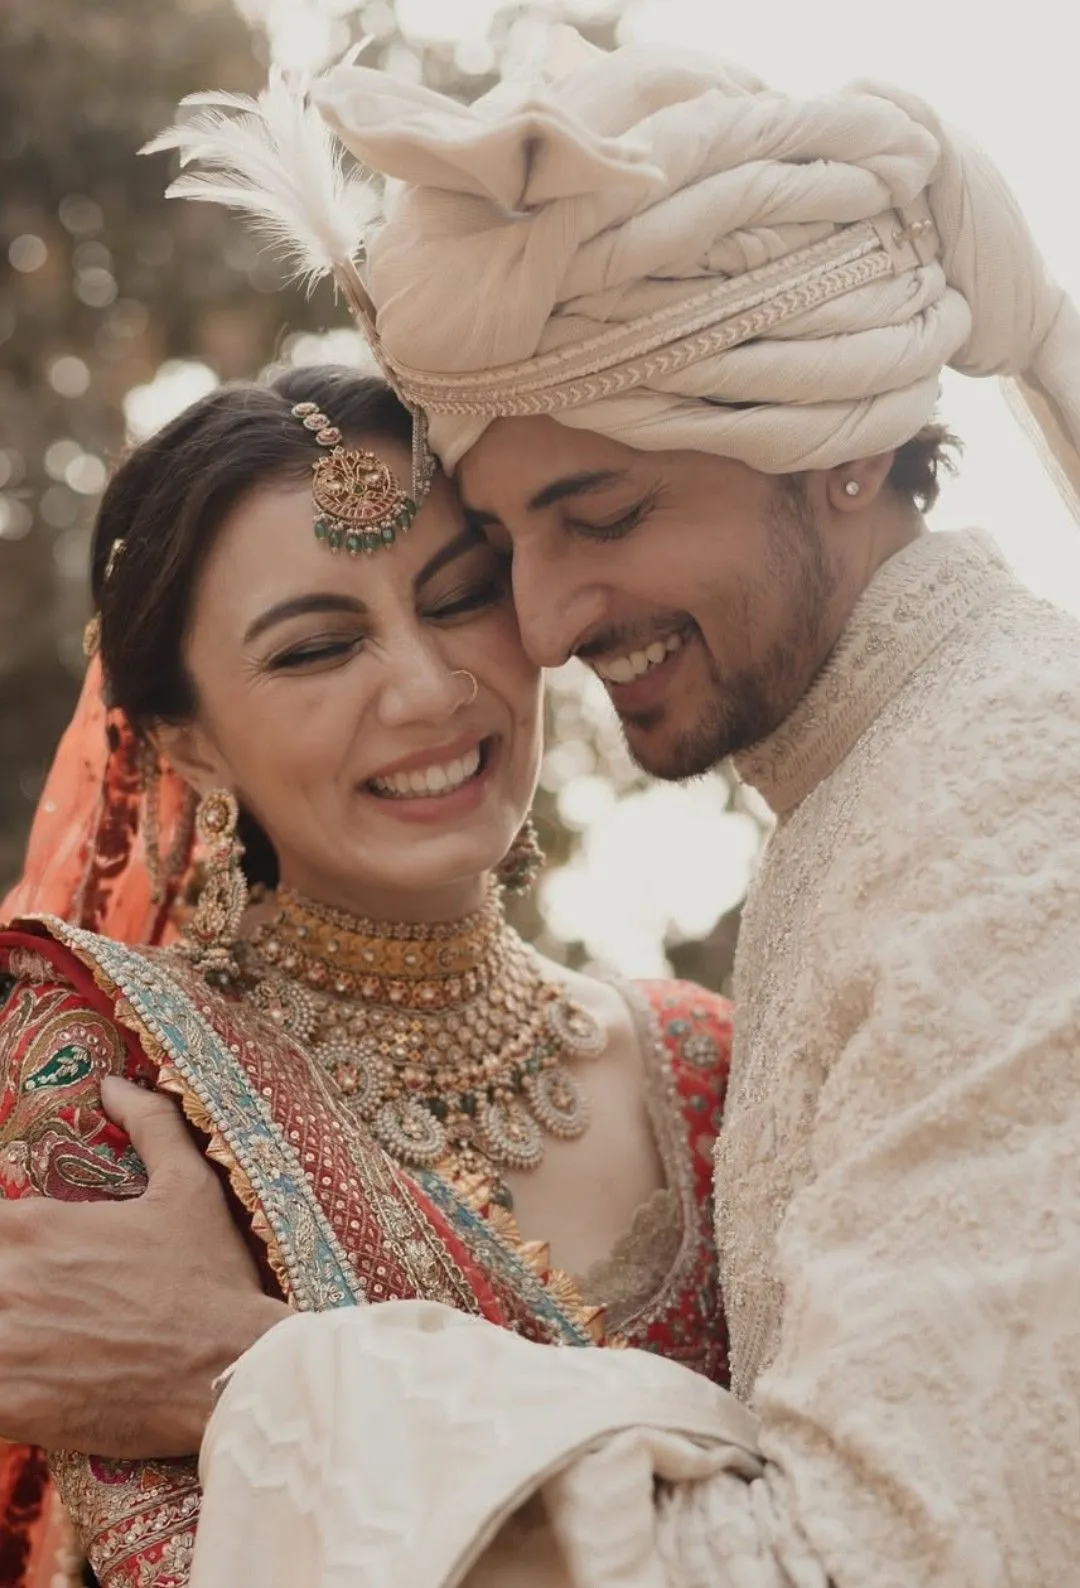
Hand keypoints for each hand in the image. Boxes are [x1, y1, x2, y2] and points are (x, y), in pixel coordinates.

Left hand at [0, 1079, 288, 1457]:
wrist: (228, 1375)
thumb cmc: (211, 1278)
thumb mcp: (190, 1187)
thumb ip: (150, 1124)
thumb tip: (114, 1084)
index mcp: (34, 1224)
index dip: (0, 1230)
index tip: (16, 1244)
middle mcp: (6, 1278)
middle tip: (19, 1287)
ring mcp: (2, 1345)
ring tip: (20, 1327)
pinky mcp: (8, 1405)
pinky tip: (21, 1369)